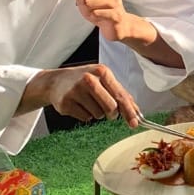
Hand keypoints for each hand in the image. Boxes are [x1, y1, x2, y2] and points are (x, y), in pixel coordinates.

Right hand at [23, 64, 138, 125]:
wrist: (56, 81)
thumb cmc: (85, 80)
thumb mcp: (103, 79)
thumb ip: (119, 93)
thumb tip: (136, 111)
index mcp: (102, 72)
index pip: (120, 95)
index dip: (129, 111)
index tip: (135, 123)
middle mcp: (89, 79)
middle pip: (111, 107)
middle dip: (112, 114)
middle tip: (109, 113)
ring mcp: (76, 91)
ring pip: (98, 114)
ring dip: (97, 113)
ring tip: (89, 102)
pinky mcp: (66, 103)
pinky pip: (85, 118)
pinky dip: (85, 115)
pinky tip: (79, 105)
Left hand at [66, 0, 139, 42]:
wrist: (116, 24)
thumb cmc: (101, 8)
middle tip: (86, 4)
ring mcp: (115, 1)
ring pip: (89, 2)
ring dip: (86, 8)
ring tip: (90, 10)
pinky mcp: (115, 14)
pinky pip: (97, 13)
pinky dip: (93, 16)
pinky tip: (96, 16)